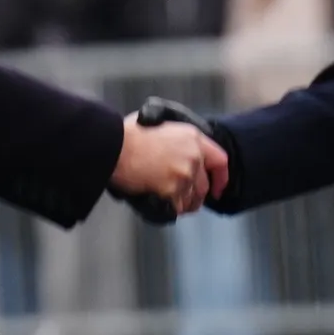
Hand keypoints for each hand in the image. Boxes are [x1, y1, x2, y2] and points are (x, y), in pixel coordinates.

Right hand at [112, 103, 227, 220]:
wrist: (112, 146)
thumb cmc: (127, 135)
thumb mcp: (161, 125)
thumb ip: (177, 140)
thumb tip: (178, 153)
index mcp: (193, 137)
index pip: (220, 160)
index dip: (221, 178)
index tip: (219, 189)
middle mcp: (193, 156)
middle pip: (204, 185)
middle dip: (196, 196)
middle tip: (185, 200)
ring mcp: (184, 174)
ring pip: (191, 198)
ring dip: (182, 203)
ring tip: (166, 199)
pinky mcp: (172, 189)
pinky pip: (177, 207)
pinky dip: (170, 209)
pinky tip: (158, 201)